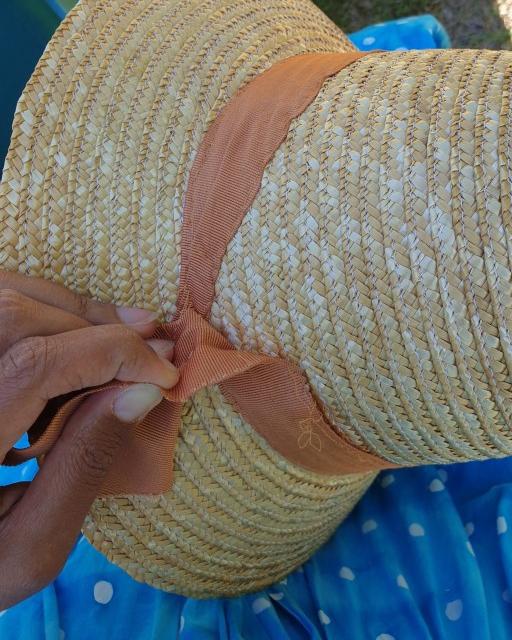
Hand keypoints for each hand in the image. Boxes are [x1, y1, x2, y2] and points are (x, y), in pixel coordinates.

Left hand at [0, 270, 179, 608]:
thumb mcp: (30, 547)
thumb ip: (84, 467)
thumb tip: (145, 390)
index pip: (34, 365)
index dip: (110, 354)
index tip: (164, 372)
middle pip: (17, 318)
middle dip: (97, 326)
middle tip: (157, 342)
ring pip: (4, 296)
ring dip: (74, 309)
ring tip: (130, 328)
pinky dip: (45, 304)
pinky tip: (83, 322)